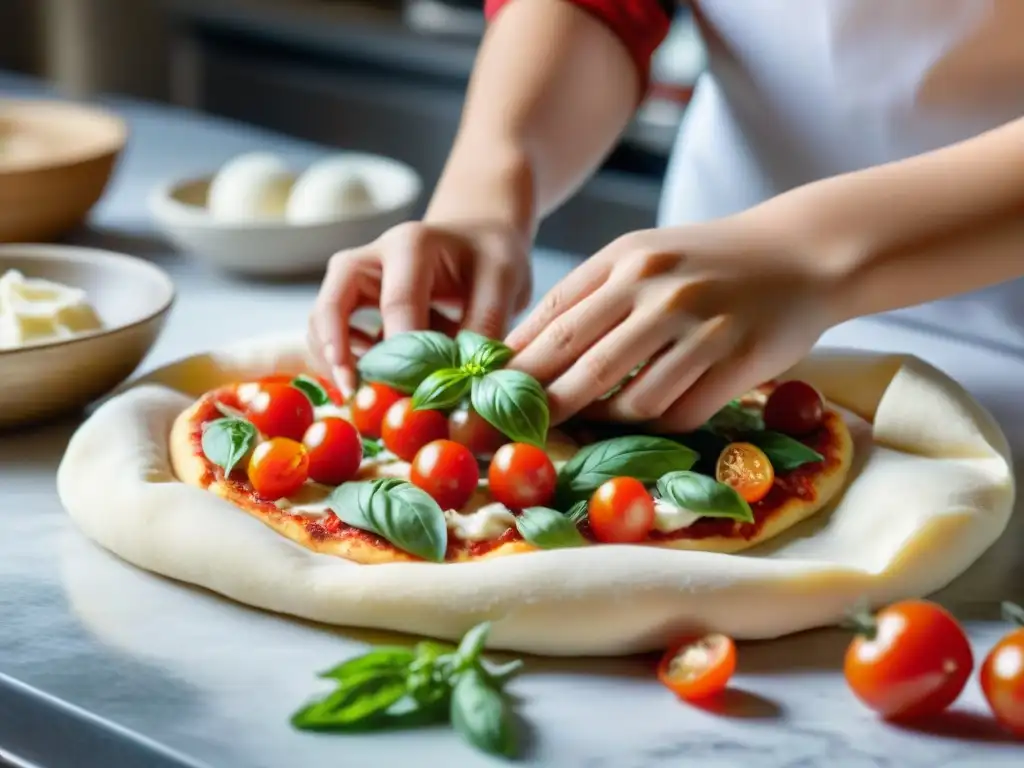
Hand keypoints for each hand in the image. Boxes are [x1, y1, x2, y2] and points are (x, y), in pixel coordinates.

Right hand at [310, 220, 532, 393]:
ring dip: (332, 360)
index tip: (412, 391)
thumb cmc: (490, 258)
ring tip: (358, 397)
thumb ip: (486, 324)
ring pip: (322, 319)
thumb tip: (465, 378)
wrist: (477, 242)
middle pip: (334, 300)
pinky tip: (364, 386)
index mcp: (412, 245)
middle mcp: (371, 257)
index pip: (398, 301)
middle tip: (353, 391)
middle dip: (337, 350)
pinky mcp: (350, 302)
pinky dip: (338, 361)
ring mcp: (354, 279)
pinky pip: (329, 333)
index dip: (402, 350)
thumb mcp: (504, 281)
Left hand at [505, 216, 837, 431]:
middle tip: (506, 437)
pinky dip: (654, 425)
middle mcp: (659, 290)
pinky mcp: (737, 361)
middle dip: (537, 408)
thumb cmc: (706, 262)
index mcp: (625, 260)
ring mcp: (700, 327)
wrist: (801, 254)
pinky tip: (642, 421)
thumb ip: (586, 297)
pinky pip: (680, 413)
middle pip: (580, 364)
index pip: (552, 320)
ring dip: (601, 422)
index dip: (514, 367)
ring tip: (583, 427)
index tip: (482, 399)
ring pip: (630, 399)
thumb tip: (520, 353)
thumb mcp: (641, 258)